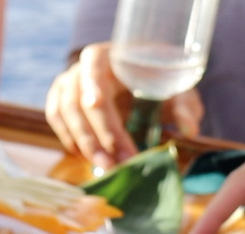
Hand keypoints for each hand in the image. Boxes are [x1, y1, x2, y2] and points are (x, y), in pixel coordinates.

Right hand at [44, 42, 203, 169]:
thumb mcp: (175, 88)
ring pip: (63, 114)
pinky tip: (87, 158)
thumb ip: (183, 106)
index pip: (94, 66)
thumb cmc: (155, 80)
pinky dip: (70, 141)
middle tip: (112, 163)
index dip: (93, 87)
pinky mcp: (59, 101)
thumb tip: (188, 128)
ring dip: (82, 144)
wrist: (136, 79)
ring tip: (104, 167)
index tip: (97, 106)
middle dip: (95, 135)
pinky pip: (56, 121)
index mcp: (109, 55)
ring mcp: (66, 84)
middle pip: (78, 101)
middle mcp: (81, 68)